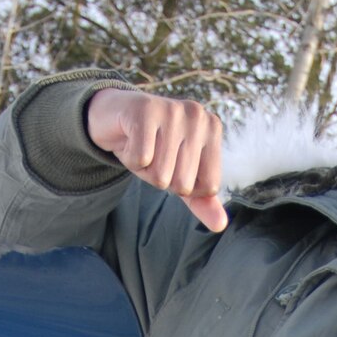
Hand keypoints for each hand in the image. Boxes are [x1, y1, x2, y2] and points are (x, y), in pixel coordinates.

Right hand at [86, 87, 226, 230]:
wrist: (116, 116)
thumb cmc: (153, 147)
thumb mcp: (180, 175)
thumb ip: (202, 200)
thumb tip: (220, 225)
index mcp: (213, 129)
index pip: (209, 187)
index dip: (186, 187)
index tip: (174, 164)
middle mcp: (198, 116)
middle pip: (183, 183)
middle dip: (162, 179)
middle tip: (155, 154)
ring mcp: (173, 110)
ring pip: (161, 175)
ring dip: (145, 170)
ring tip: (143, 147)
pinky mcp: (146, 110)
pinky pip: (141, 160)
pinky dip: (130, 158)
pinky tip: (130, 141)